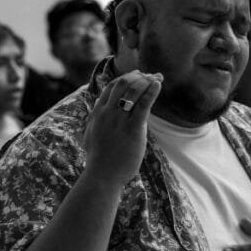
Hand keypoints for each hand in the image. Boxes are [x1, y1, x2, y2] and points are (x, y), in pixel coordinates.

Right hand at [83, 71, 161, 188]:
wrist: (102, 175)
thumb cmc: (99, 160)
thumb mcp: (92, 135)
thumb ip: (96, 120)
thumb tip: (98, 106)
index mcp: (98, 113)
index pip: (111, 87)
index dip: (126, 78)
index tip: (138, 76)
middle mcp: (107, 112)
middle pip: (122, 84)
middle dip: (138, 76)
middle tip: (151, 75)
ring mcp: (119, 120)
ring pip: (133, 91)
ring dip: (147, 81)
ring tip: (158, 78)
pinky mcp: (132, 129)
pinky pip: (143, 105)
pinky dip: (151, 92)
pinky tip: (158, 85)